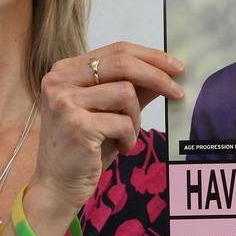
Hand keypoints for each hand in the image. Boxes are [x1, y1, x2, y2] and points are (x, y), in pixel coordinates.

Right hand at [33, 42, 184, 210]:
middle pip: (122, 63)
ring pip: (126, 93)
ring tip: (126, 135)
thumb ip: (133, 89)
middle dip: (157, 76)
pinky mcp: (77, 125)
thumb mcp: (110, 112)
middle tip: (178, 91)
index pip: (116, 50)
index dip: (151, 56)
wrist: (57, 186)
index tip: (176, 67)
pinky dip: (130, 137)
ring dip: (136, 118)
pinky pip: (123, 122)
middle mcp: (59, 80)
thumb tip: (166, 71)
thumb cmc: (85, 148)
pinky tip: (120, 148)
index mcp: (65, 70)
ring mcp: (65, 101)